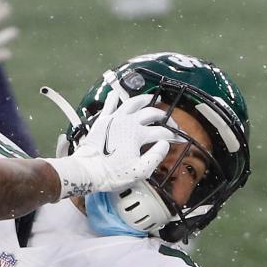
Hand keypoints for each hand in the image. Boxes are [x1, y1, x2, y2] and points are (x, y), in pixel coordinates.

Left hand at [42, 90, 182, 197]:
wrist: (87, 171)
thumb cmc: (112, 173)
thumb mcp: (139, 171)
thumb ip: (156, 156)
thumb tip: (165, 143)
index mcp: (139, 134)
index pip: (162, 132)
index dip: (173, 136)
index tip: (178, 139)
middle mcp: (128, 122)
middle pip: (151, 113)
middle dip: (164, 117)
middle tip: (168, 122)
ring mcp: (115, 119)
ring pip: (132, 103)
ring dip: (143, 99)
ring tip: (151, 98)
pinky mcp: (102, 120)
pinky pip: (109, 104)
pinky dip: (114, 97)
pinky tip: (117, 93)